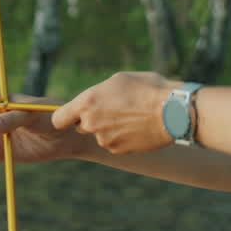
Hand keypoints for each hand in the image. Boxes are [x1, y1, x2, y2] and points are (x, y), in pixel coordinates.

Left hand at [52, 72, 178, 154]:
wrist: (172, 111)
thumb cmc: (147, 88)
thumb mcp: (119, 80)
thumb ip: (98, 92)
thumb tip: (93, 99)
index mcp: (87, 102)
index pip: (58, 118)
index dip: (65, 117)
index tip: (72, 115)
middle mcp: (91, 123)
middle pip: (81, 126)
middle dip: (91, 120)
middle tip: (112, 110)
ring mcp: (104, 139)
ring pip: (100, 135)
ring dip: (109, 128)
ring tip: (131, 116)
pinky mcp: (118, 150)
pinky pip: (113, 143)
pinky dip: (121, 137)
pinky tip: (136, 127)